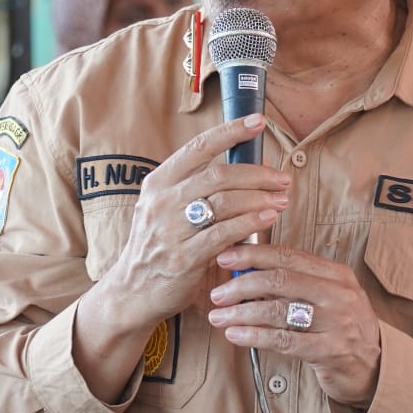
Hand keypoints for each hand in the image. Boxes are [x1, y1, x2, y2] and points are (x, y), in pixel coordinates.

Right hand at [99, 113, 291, 330]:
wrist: (131, 291)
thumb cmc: (158, 246)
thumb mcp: (165, 209)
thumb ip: (197, 188)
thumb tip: (246, 167)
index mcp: (158, 183)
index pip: (198, 148)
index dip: (230, 132)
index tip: (257, 122)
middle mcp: (162, 202)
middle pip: (218, 175)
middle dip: (257, 174)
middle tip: (281, 178)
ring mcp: (171, 230)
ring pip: (225, 202)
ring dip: (260, 197)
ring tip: (282, 198)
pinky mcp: (184, 257)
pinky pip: (225, 233)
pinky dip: (251, 222)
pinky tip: (268, 217)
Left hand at [208, 245, 381, 407]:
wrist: (375, 368)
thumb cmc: (342, 328)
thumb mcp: (329, 296)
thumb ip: (297, 281)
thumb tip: (247, 270)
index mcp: (336, 274)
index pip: (288, 256)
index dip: (253, 254)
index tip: (226, 257)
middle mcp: (339, 294)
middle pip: (280, 280)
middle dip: (242, 284)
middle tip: (218, 293)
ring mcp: (337, 323)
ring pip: (278, 311)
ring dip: (242, 312)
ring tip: (219, 316)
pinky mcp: (330, 351)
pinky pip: (283, 340)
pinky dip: (254, 336)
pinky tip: (235, 335)